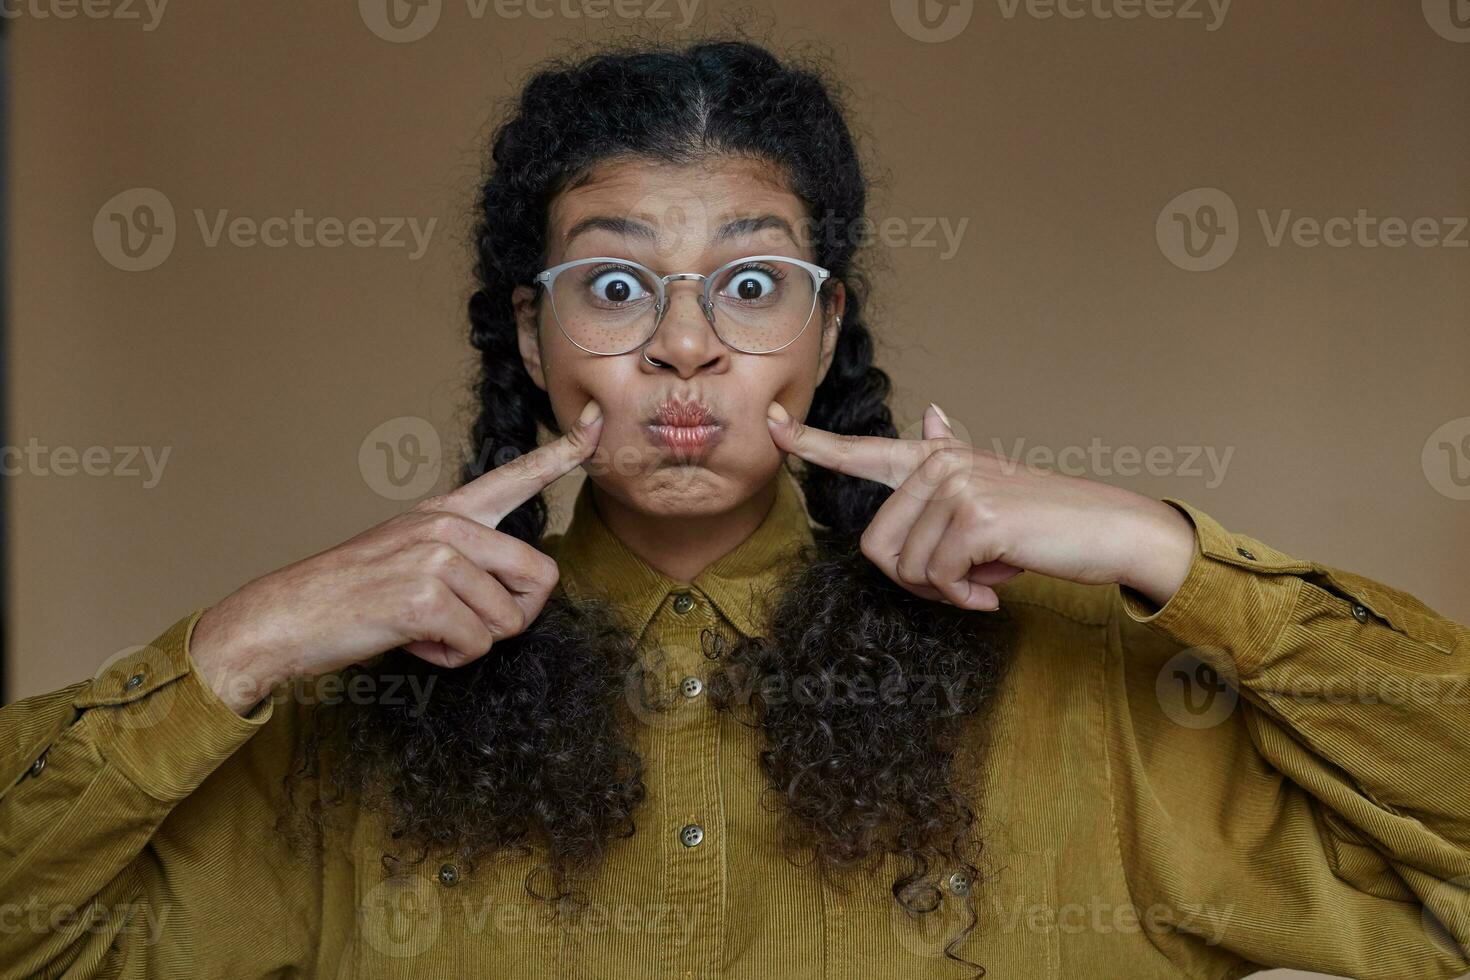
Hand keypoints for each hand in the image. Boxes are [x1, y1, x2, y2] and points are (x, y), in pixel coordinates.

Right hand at [190, 400, 603, 714]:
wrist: (284, 617)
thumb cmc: (350, 596)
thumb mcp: (408, 555)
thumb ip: (464, 558)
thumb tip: (518, 591)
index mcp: (446, 512)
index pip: (516, 476)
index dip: (563, 453)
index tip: (597, 423)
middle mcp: (447, 525)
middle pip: (540, 576)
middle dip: (514, 617)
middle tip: (466, 624)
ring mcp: (436, 557)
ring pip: (508, 621)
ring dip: (472, 642)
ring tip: (423, 628)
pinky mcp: (425, 597)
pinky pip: (477, 644)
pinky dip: (449, 657)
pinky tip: (412, 640)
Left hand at [766, 401, 1195, 611]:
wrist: (1110, 530)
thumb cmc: (1048, 520)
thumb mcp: (992, 486)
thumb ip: (951, 456)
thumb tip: (929, 413)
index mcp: (937, 459)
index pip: (863, 451)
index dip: (812, 443)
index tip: (773, 426)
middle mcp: (940, 463)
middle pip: (876, 545)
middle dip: (915, 579)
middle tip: (963, 580)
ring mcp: (956, 486)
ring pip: (905, 567)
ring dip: (944, 590)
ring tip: (986, 575)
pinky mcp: (974, 518)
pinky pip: (937, 578)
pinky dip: (964, 598)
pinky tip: (996, 588)